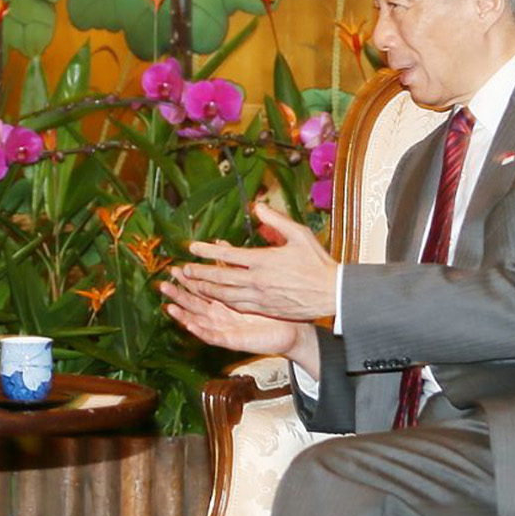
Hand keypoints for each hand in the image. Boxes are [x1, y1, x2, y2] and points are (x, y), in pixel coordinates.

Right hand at [161, 278, 319, 374]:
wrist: (291, 327)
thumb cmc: (273, 304)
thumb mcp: (252, 279)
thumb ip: (236, 263)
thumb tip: (222, 243)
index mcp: (224, 299)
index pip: (201, 287)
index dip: (188, 279)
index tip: (174, 268)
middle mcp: (221, 314)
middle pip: (195, 304)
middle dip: (178, 295)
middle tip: (163, 285)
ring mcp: (225, 328)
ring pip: (199, 321)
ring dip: (184, 315)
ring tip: (169, 307)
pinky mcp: (233, 340)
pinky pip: (214, 337)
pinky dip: (201, 331)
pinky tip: (190, 325)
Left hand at [173, 202, 337, 319]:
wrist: (332, 293)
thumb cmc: (317, 262)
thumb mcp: (299, 234)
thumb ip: (276, 220)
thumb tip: (258, 206)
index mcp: (263, 260)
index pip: (227, 255)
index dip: (207, 251)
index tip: (192, 247)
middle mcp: (257, 280)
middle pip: (220, 277)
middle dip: (199, 273)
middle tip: (182, 271)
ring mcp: (260, 297)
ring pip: (225, 295)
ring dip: (206, 290)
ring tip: (192, 286)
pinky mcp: (265, 309)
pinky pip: (238, 306)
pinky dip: (223, 301)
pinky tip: (215, 299)